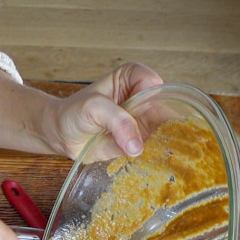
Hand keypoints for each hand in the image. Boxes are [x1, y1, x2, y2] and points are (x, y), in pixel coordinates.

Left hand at [42, 62, 164, 158]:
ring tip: (173, 155)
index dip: (152, 97)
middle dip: (173, 124)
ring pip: (165, 128)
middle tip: (179, 141)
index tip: (142, 112)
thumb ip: (117, 121)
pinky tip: (164, 162)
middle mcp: (141, 97)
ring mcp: (142, 120)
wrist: (61, 135)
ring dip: (169, 141)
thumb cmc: (74, 113)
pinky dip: (160, 154)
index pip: (153, 82)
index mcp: (131, 78)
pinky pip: (155, 146)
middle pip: (166, 108)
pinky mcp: (139, 140)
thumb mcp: (93, 108)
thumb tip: (136, 146)